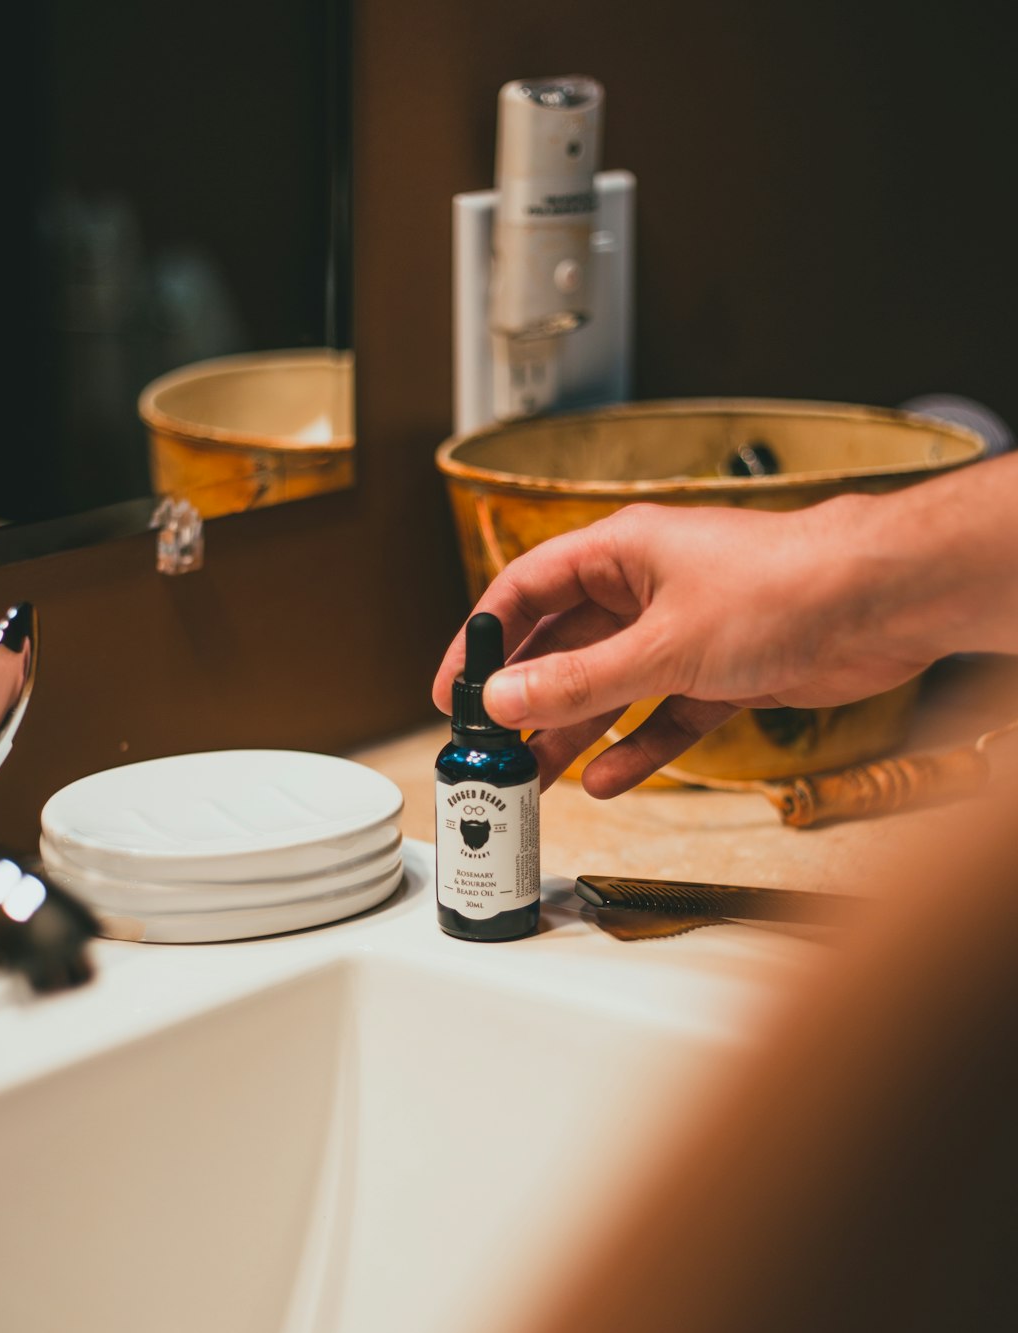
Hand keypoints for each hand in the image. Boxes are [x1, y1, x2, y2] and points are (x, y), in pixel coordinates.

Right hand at [433, 492, 957, 797]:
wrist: (878, 603)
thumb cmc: (781, 587)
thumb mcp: (661, 645)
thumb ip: (579, 680)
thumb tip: (505, 698)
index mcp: (620, 553)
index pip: (526, 591)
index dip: (483, 640)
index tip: (454, 688)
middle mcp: (647, 588)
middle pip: (566, 646)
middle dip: (529, 698)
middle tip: (494, 747)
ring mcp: (684, 631)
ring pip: (612, 686)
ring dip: (577, 731)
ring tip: (539, 778)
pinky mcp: (722, 670)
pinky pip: (664, 715)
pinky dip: (639, 747)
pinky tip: (609, 779)